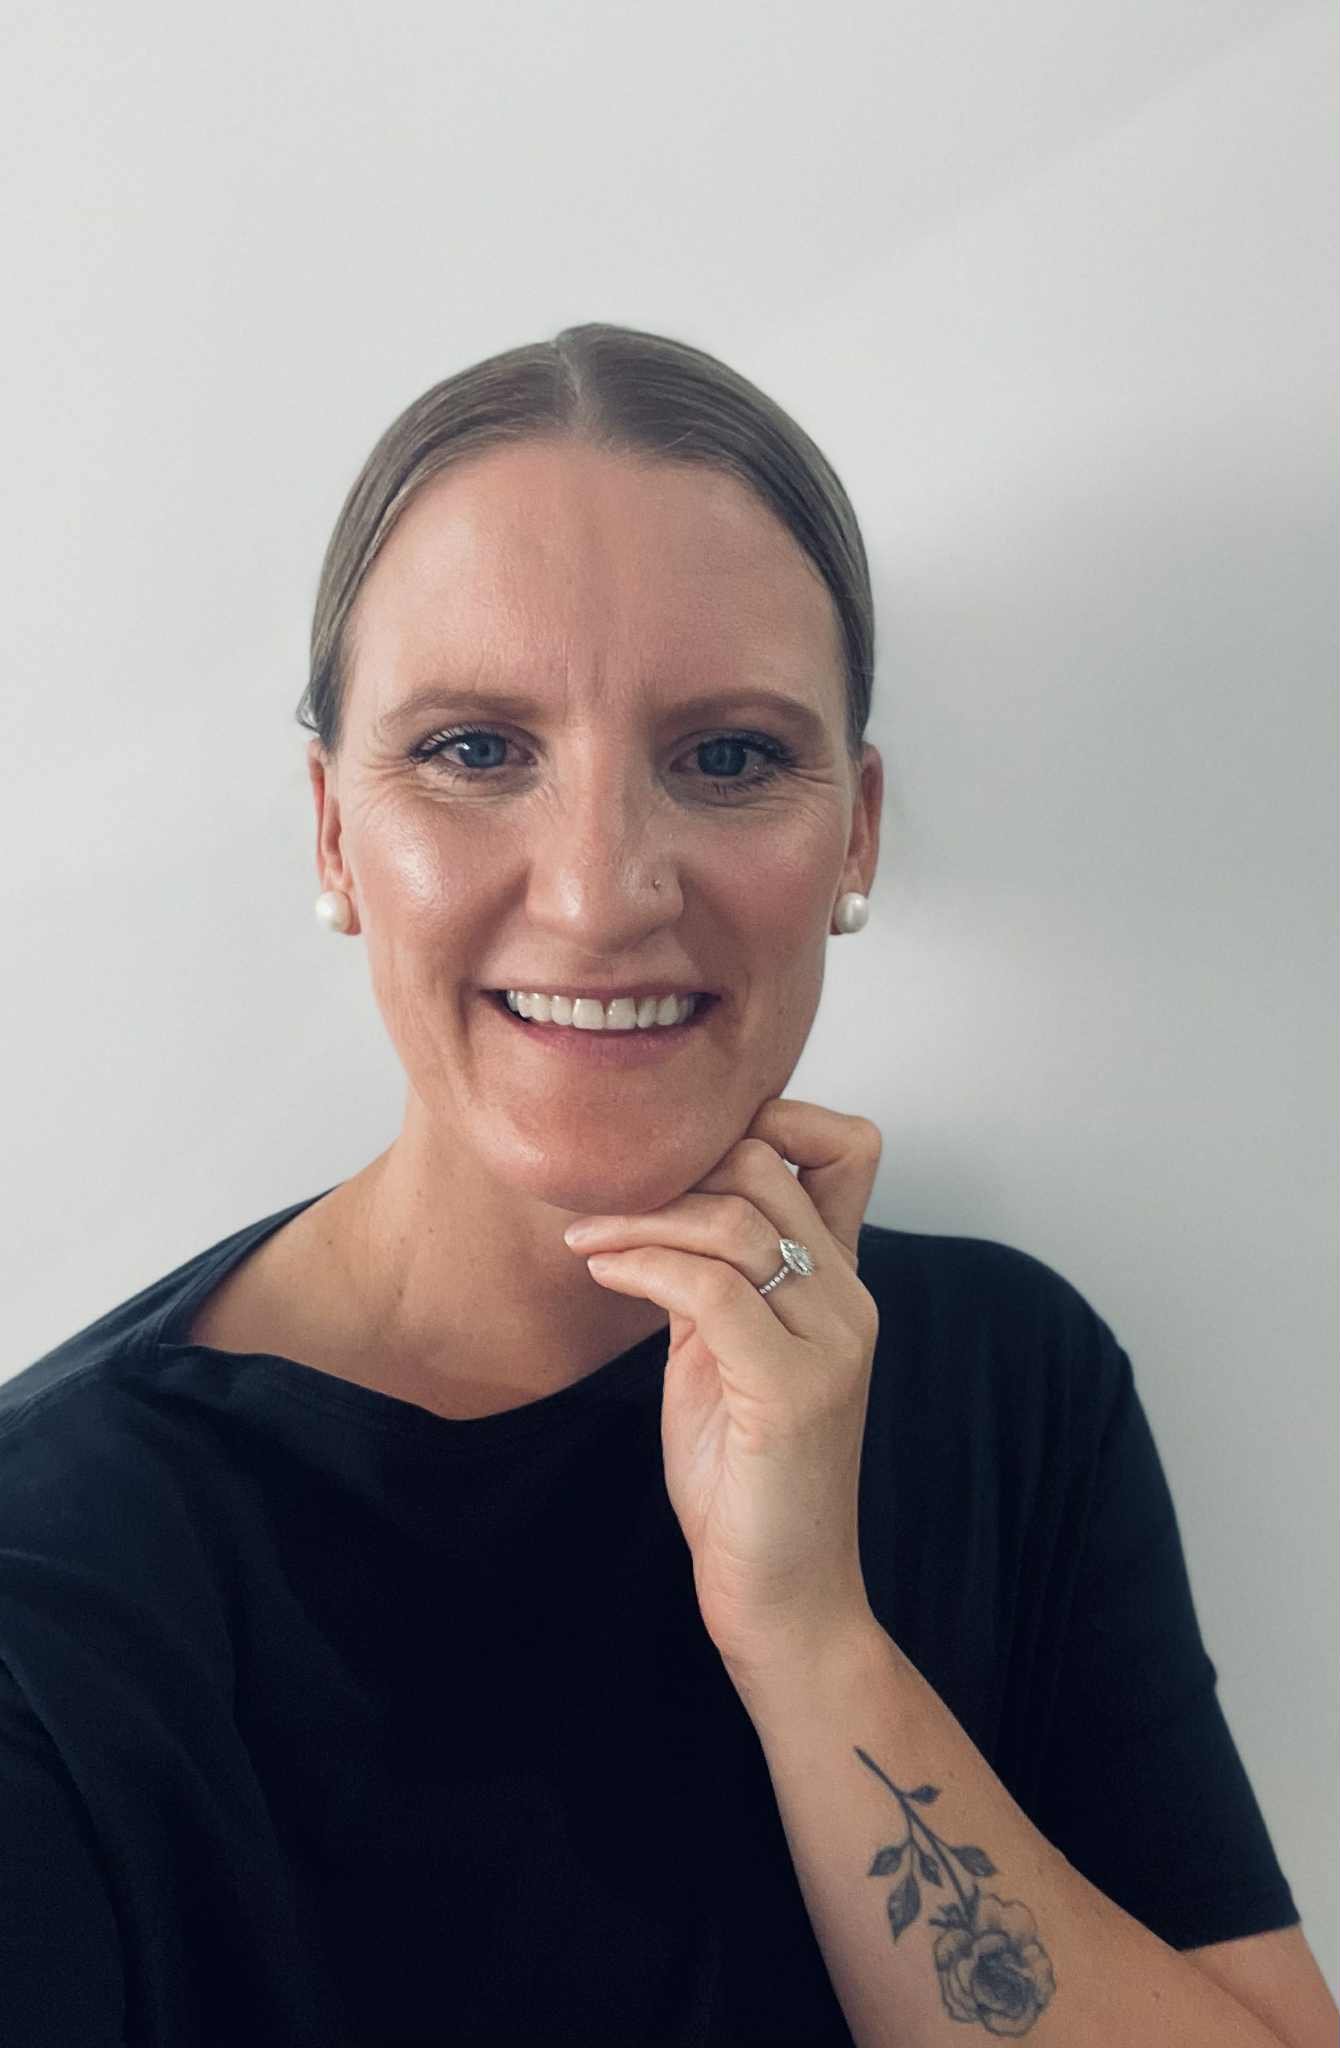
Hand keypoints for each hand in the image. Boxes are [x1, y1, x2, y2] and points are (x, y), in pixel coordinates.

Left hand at [562, 1097, 882, 1683]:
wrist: (781, 1597)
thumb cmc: (744, 1480)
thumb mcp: (723, 1355)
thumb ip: (713, 1281)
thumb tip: (658, 1209)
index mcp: (840, 1284)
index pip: (846, 1146)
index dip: (769, 1118)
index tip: (678, 1154)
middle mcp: (850, 1299)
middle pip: (769, 1166)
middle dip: (674, 1169)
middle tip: (605, 1203)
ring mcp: (831, 1342)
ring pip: (735, 1221)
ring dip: (640, 1219)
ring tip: (587, 1241)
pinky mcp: (793, 1390)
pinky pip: (711, 1290)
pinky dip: (644, 1268)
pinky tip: (604, 1275)